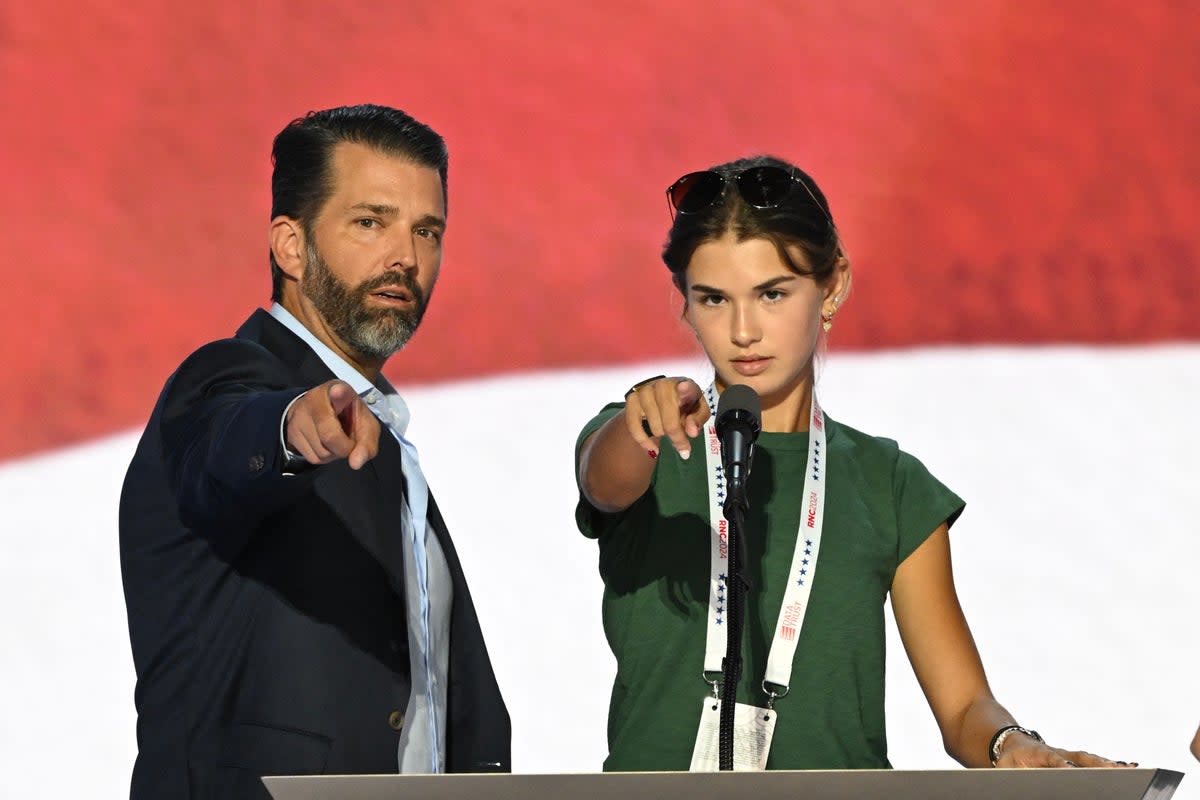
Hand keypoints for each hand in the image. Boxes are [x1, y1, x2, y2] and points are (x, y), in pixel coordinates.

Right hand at [285, 380, 380, 469]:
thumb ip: (367, 443)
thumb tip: (355, 463)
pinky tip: (324, 443)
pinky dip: (323, 457)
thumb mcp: (365, 425)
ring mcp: (299, 416)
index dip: (340, 393)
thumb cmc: (348, 416)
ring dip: (333, 453)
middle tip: (348, 440)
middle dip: (344, 448)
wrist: (321, 410)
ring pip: (322, 452)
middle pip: (330, 436)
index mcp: (339, 390)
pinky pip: (313, 458)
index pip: (339, 391)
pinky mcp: (291, 432)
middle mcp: (315, 399)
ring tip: (335, 438)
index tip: (339, 391)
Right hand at [623, 377, 708, 459]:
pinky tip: (653, 449)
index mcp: (685, 384)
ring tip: (666, 433)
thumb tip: (692, 433)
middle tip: (683, 447)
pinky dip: (643, 440)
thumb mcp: (698, 412)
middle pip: (669, 418)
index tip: (684, 388)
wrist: (662, 399)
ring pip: (653, 424)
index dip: (685, 389)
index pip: (686, 386)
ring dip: (661, 434)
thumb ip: (698, 420)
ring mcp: (645, 391)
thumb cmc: (684, 405)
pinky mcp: (631, 400)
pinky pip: (633, 425)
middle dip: (677, 436)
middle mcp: (663, 384)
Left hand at [996, 733, 1135, 767]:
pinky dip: (1109, 764)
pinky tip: (1128, 766)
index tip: (1073, 769)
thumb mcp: (1005, 768)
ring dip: (1109, 764)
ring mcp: (1068, 755)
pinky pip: (1092, 762)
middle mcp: (1059, 752)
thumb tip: (1014, 784)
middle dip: (1098, 764)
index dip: (1064, 766)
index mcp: (1040, 754)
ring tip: (1130, 768)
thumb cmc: (1008, 760)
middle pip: (1080, 758)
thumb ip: (1012, 775)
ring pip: (1090, 759)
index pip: (1055, 760)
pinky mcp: (1074, 758)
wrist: (1010, 742)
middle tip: (1116, 769)